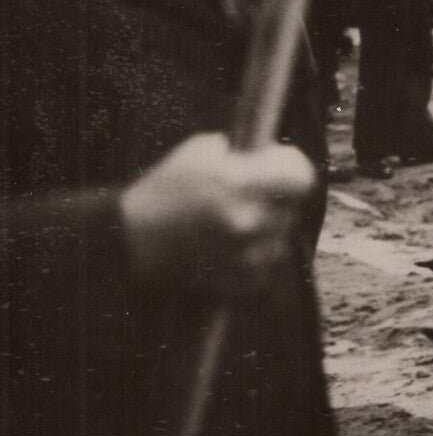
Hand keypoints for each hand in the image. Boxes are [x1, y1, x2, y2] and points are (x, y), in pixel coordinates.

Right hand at [119, 133, 314, 292]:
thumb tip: (267, 155)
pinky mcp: (239, 283)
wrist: (128, 241)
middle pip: (290, 210)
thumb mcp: (197, 153)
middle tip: (250, 198)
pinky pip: (265, 271)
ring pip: (279, 242)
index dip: (292, 170)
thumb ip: (239, 151)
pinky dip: (252, 262)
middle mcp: (247, 220)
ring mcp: (245, 256)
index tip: (282, 168)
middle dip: (274, 202)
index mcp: (237, 184)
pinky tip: (228, 251)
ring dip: (264, 234)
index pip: (300, 178)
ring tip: (232, 227)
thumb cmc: (162, 192)